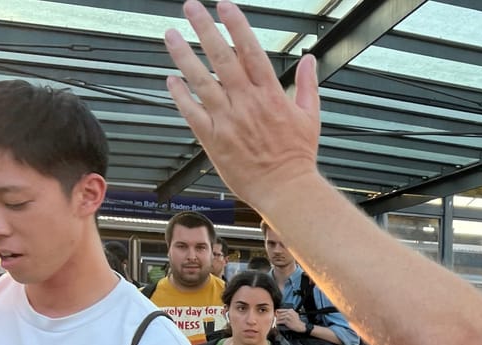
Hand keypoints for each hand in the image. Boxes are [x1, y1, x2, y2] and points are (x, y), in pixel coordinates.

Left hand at [164, 1, 321, 212]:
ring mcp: (227, 120)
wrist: (286, 190)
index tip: (225, 6)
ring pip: (200, 80)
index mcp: (270, 95)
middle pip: (221, 57)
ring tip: (171, 35)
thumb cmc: (297, 157)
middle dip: (205, 28)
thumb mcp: (310, 116)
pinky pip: (192, 112)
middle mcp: (246, 103)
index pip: (250, 50)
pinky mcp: (213, 139)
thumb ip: (307, 85)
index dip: (236, 25)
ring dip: (183, 55)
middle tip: (192, 8)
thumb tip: (309, 60)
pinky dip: (180, 95)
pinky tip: (171, 80)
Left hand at [275, 309, 305, 332]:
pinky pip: (280, 321)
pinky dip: (277, 322)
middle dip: (276, 316)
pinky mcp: (286, 321)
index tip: (275, 313)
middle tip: (274, 317)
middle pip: (279, 313)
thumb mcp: (294, 314)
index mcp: (290, 310)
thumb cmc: (296, 320)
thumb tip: (282, 312)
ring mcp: (287, 317)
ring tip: (274, 320)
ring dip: (276, 319)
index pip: (281, 309)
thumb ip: (288, 312)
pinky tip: (276, 323)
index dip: (277, 311)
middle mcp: (289, 312)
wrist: (299, 325)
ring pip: (279, 317)